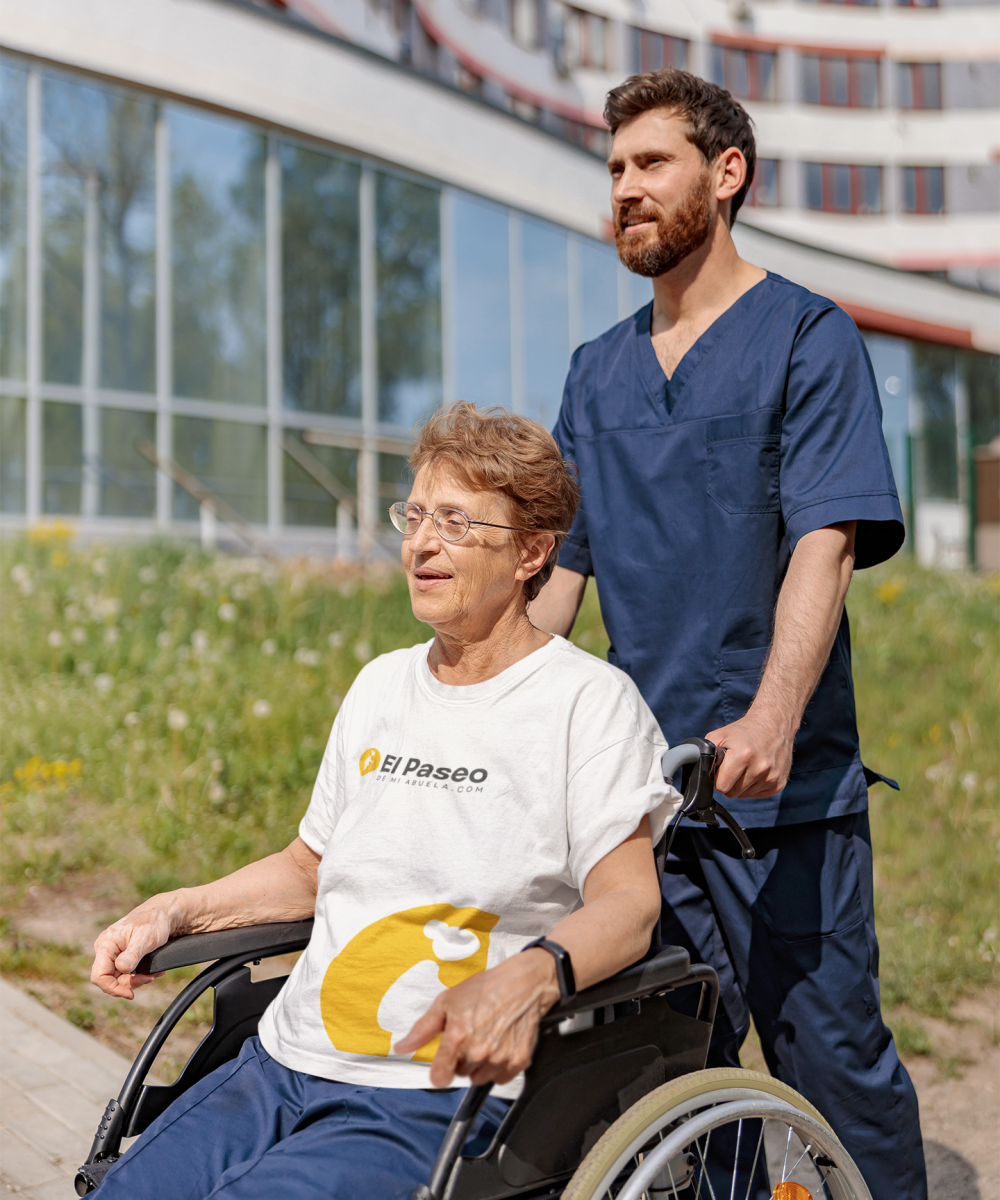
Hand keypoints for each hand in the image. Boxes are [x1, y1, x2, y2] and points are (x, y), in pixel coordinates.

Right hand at [91, 902, 173, 998]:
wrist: (162, 914)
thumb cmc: (154, 922)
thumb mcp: (146, 937)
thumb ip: (133, 954)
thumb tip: (122, 968)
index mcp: (106, 944)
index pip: (99, 976)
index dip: (112, 988)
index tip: (130, 993)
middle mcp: (105, 948)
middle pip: (109, 979)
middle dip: (130, 983)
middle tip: (149, 978)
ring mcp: (112, 952)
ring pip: (118, 977)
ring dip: (136, 980)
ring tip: (154, 974)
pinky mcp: (120, 955)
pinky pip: (124, 972)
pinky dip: (138, 975)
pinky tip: (151, 971)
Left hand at [394, 948, 560, 1087]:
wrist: (523, 983)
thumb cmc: (484, 988)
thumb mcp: (447, 1001)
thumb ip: (422, 1029)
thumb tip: (400, 1048)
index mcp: (457, 1037)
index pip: (440, 1078)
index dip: (439, 1071)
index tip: (443, 1063)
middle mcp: (478, 1051)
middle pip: (461, 1074)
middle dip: (462, 1059)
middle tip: (471, 1035)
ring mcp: (499, 1058)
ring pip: (480, 1078)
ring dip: (480, 1065)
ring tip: (487, 1039)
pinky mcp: (518, 1060)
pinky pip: (501, 1077)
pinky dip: (499, 1066)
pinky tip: (501, 1045)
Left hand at [706, 711, 794, 799]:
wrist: (774, 725)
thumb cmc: (744, 731)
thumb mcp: (720, 735)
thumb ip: (706, 753)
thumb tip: (701, 770)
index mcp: (743, 756)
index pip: (722, 786)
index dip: (718, 779)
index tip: (721, 770)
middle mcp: (760, 768)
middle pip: (733, 793)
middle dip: (729, 783)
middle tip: (733, 767)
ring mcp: (771, 777)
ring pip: (745, 795)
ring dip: (742, 785)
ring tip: (746, 767)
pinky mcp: (780, 783)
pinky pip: (758, 795)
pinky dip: (754, 787)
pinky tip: (756, 771)